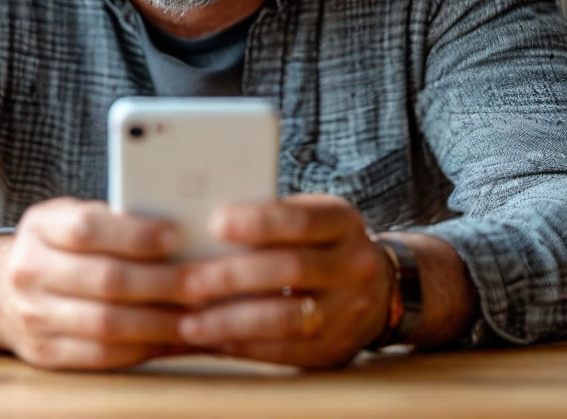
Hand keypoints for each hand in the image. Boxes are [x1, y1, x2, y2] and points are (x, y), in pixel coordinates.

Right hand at [0, 197, 194, 369]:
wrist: (1, 290)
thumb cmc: (61, 246)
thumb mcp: (73, 217)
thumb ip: (115, 219)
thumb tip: (185, 226)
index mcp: (40, 226)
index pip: (88, 228)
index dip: (134, 234)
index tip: (176, 234)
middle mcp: (29, 270)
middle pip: (105, 280)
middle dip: (162, 282)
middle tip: (204, 281)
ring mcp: (33, 316)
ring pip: (107, 324)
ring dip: (161, 321)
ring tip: (200, 315)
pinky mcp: (45, 354)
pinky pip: (102, 356)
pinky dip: (146, 348)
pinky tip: (176, 339)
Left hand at [175, 194, 391, 367]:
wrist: (377, 289)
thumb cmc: (317, 243)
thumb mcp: (309, 216)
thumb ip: (270, 219)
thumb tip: (201, 226)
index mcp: (343, 221)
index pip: (302, 220)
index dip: (258, 222)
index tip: (214, 222)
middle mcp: (354, 265)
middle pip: (293, 269)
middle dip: (234, 276)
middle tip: (188, 281)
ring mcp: (349, 311)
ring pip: (288, 318)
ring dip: (232, 321)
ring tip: (189, 322)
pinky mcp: (335, 349)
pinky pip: (286, 351)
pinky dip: (244, 345)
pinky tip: (212, 339)